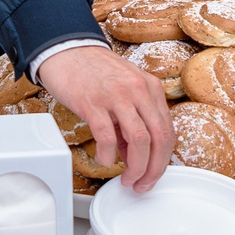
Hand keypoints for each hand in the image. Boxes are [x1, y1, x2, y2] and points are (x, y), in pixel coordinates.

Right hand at [36, 44, 171, 192]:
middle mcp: (138, 90)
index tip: (153, 174)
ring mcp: (116, 96)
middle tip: (143, 183)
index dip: (163, 159)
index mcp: (150, 87)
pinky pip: (108, 136)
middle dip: (154, 168)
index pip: (168, 130)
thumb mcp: (124, 91)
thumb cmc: (94, 73)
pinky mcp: (93, 103)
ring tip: (127, 179)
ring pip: (140, 139)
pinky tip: (105, 160)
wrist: (67, 50)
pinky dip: (108, 155)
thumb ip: (133, 121)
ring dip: (136, 167)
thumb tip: (135, 155)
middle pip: (159, 137)